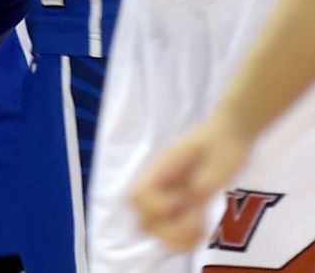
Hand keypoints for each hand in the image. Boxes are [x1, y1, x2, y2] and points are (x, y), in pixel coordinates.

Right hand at [131, 118, 249, 250]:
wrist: (232, 133)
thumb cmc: (224, 145)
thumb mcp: (215, 167)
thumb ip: (197, 189)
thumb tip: (184, 206)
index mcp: (162, 169)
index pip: (139, 195)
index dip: (158, 206)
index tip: (184, 201)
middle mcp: (159, 184)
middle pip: (141, 216)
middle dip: (167, 228)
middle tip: (195, 222)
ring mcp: (168, 193)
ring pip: (152, 226)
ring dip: (174, 236)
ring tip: (199, 228)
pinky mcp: (180, 201)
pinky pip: (169, 227)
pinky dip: (182, 237)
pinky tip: (201, 228)